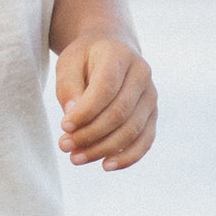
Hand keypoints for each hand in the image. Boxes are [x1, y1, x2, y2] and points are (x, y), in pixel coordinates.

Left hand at [55, 34, 156, 169]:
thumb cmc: (85, 59)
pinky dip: (127, 157)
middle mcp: (142, 74)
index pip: (106, 89)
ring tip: (75, 158)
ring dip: (103, 149)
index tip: (63, 126)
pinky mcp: (152, 114)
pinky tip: (105, 165)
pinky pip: (145, 140)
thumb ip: (68, 88)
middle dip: (90, 134)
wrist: (111, 50)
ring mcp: (150, 95)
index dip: (85, 112)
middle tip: (64, 146)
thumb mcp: (69, 63)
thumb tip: (72, 120)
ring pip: (131, 130)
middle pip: (119, 113)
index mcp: (120, 55)